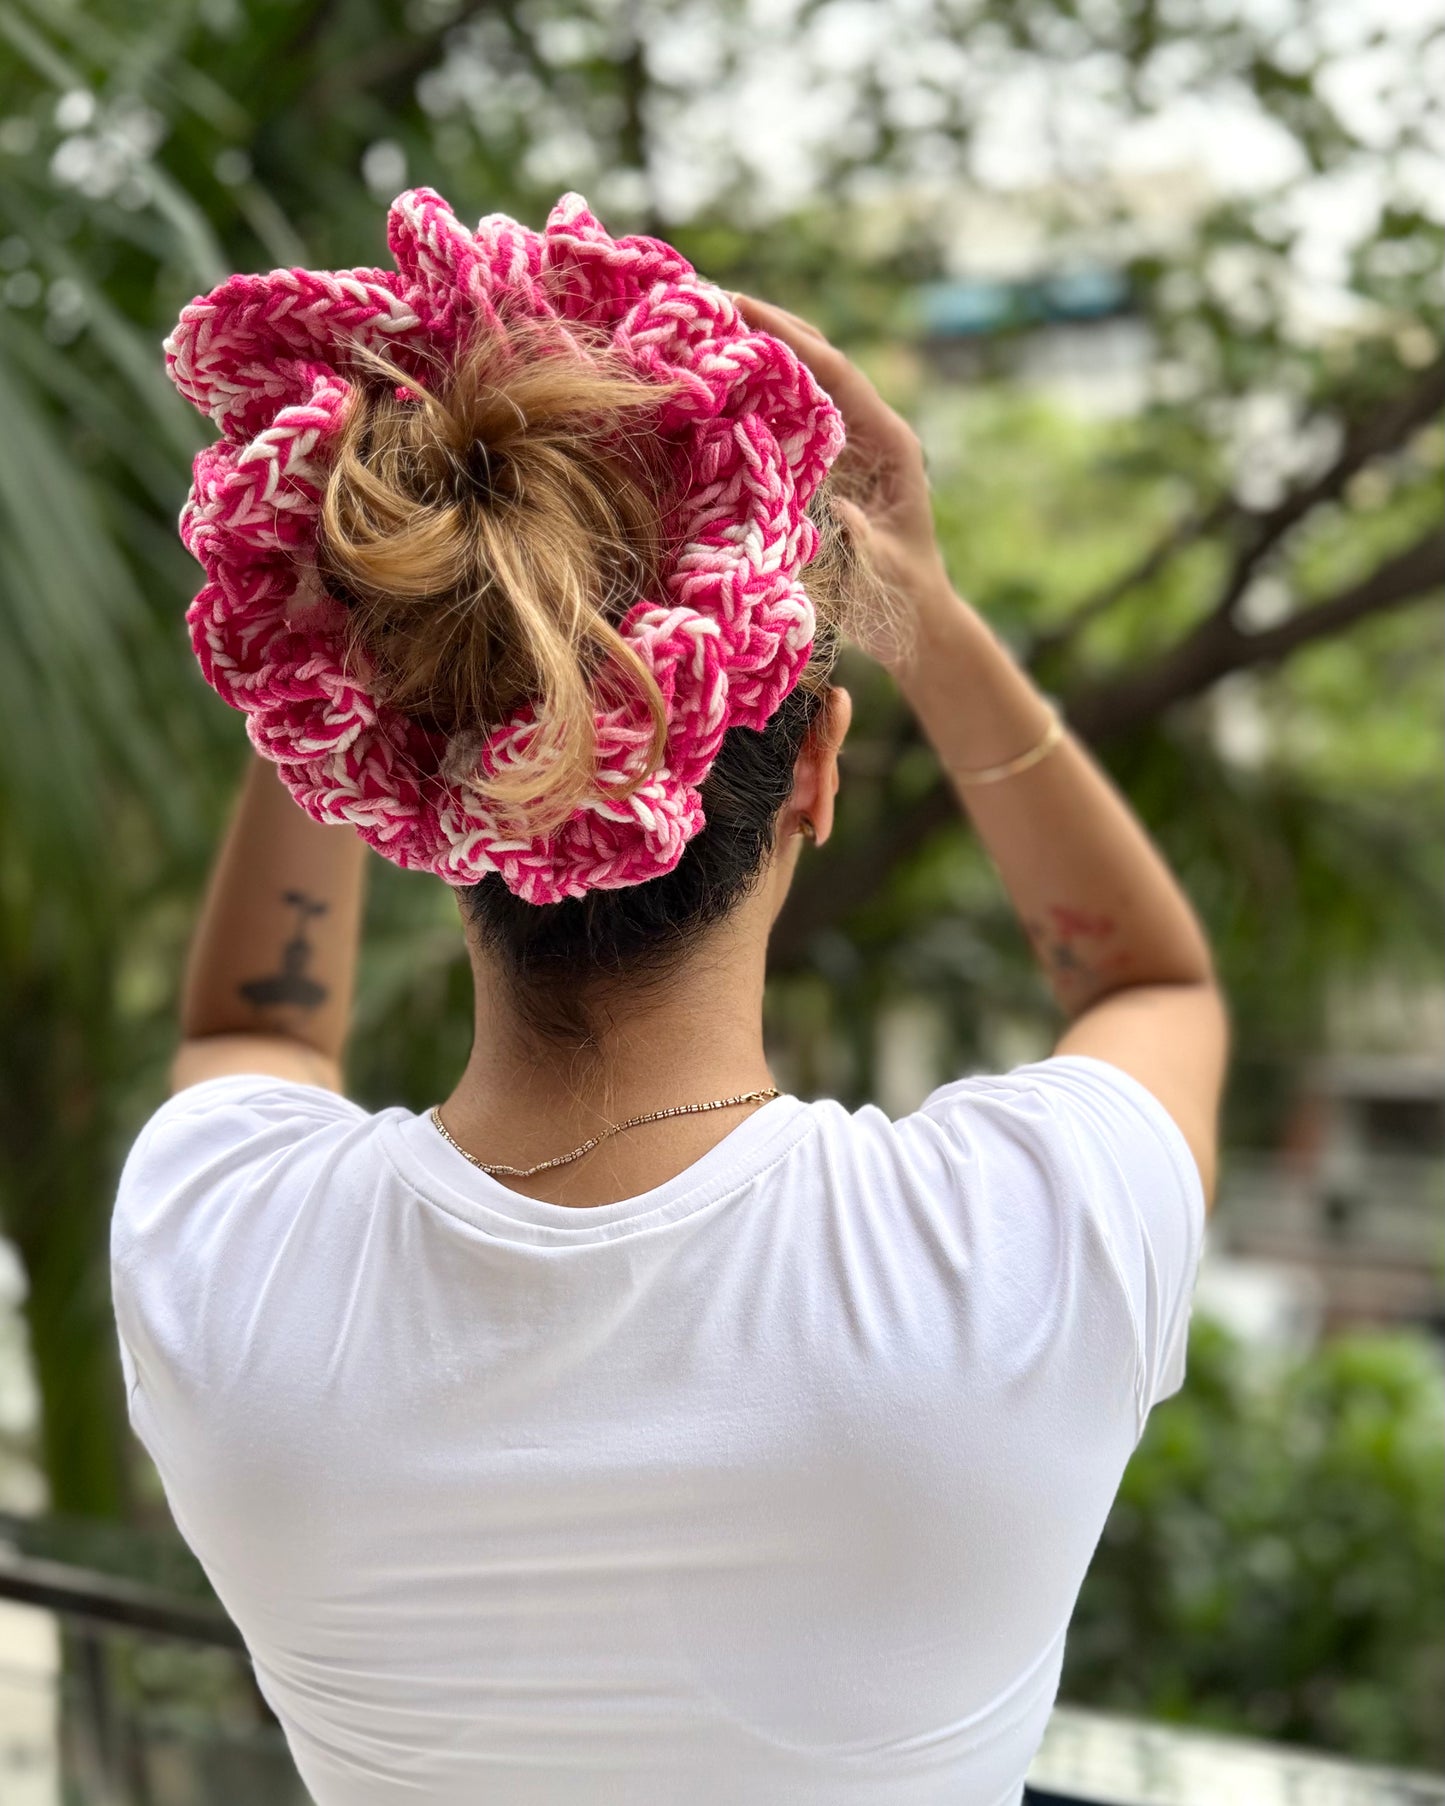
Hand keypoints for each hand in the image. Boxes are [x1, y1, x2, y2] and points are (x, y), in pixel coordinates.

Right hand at [731, 291, 953, 665]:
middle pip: (819, 359)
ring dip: (761, 353)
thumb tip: (826, 500)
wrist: (916, 623)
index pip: (835, 372)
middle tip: (708, 301)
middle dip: (769, 328)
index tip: (739, 307)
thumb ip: (856, 537)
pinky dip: (759, 392)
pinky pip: (793, 413)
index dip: (789, 337)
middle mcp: (872, 430)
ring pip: (805, 380)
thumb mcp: (878, 572)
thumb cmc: (899, 601)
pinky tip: (720, 383)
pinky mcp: (831, 461)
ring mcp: (851, 443)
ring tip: (707, 328)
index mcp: (889, 442)